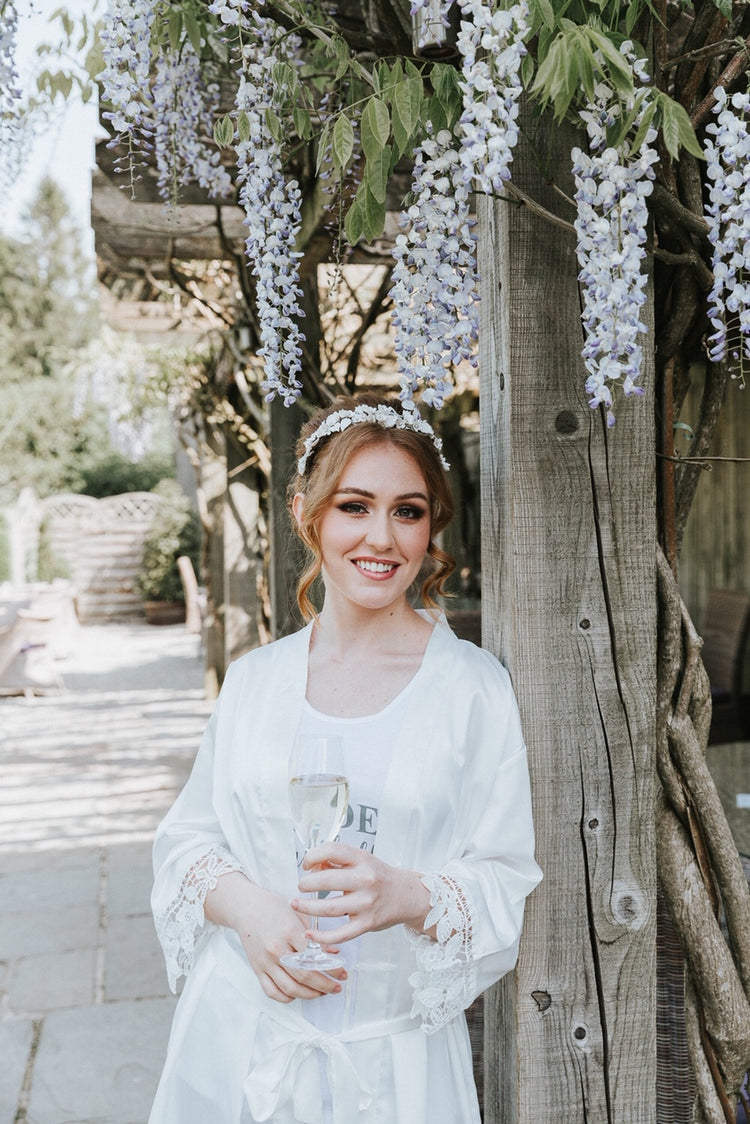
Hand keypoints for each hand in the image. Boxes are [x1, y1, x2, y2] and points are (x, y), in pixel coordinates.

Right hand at [204, 874, 345, 1003]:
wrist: (246, 907)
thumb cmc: (273, 906)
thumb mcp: (299, 914)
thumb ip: (316, 934)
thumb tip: (334, 952)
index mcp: (289, 931)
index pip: (315, 957)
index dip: (331, 968)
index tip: (342, 973)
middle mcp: (276, 949)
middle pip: (304, 976)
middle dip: (325, 985)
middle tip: (337, 987)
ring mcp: (265, 961)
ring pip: (289, 988)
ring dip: (309, 994)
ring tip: (322, 992)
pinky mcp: (257, 969)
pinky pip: (272, 991)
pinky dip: (287, 997)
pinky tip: (299, 994)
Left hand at [290, 843, 429, 944]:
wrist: (407, 896)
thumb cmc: (379, 877)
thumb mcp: (362, 861)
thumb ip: (337, 863)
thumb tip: (311, 867)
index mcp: (362, 859)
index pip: (332, 850)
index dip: (313, 856)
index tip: (306, 864)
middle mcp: (366, 880)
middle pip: (327, 881)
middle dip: (306, 884)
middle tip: (300, 886)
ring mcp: (367, 903)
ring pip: (329, 908)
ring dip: (307, 907)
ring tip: (296, 904)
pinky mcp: (367, 924)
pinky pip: (340, 934)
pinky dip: (322, 936)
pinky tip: (310, 933)